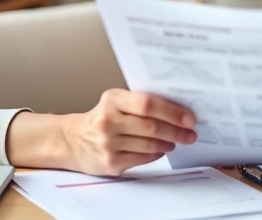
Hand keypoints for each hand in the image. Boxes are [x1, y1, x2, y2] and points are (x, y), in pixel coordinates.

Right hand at [62, 89, 196, 175]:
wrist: (72, 140)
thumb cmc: (101, 119)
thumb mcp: (115, 102)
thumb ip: (140, 103)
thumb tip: (177, 110)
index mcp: (112, 100)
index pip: (148, 104)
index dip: (172, 112)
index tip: (189, 118)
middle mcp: (108, 121)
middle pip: (151, 127)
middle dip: (176, 131)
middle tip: (190, 134)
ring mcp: (108, 143)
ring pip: (149, 144)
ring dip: (168, 143)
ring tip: (175, 141)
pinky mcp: (110, 162)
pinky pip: (142, 158)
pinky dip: (156, 154)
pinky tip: (160, 150)